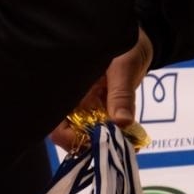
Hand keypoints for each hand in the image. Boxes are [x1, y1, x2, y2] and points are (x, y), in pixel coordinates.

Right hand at [51, 30, 154, 151]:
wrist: (138, 44)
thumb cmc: (126, 49)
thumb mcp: (124, 69)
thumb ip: (121, 96)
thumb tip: (122, 122)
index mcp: (71, 89)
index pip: (55, 120)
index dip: (67, 137)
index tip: (92, 142)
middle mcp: (73, 102)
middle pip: (66, 133)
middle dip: (86, 145)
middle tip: (112, 148)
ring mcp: (86, 109)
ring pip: (83, 134)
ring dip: (102, 143)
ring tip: (124, 144)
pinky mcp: (99, 112)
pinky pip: (101, 130)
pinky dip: (113, 137)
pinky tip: (129, 139)